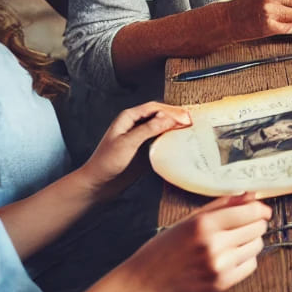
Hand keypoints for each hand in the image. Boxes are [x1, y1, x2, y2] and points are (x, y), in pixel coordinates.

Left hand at [78, 102, 192, 194]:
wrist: (98, 183)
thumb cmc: (106, 162)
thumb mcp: (128, 143)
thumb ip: (148, 129)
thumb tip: (168, 117)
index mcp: (128, 118)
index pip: (155, 108)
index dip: (172, 111)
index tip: (187, 118)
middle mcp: (135, 124)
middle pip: (160, 115)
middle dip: (176, 117)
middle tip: (193, 123)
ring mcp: (140, 136)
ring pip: (162, 126)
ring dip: (175, 127)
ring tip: (191, 130)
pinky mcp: (144, 148)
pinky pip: (161, 139)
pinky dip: (172, 138)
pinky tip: (181, 142)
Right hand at [118, 193, 271, 291]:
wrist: (144, 283)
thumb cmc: (164, 248)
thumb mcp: (188, 220)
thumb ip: (221, 205)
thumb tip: (251, 194)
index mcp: (204, 224)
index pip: (250, 211)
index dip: (260, 209)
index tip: (262, 210)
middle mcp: (214, 245)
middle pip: (257, 228)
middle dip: (255, 224)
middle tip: (243, 225)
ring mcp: (219, 266)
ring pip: (257, 246)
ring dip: (251, 242)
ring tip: (233, 242)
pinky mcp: (222, 284)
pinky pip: (251, 265)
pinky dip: (245, 259)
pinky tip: (229, 257)